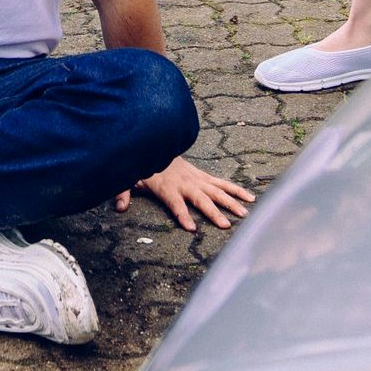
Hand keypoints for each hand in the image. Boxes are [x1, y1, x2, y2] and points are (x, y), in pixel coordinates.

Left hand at [115, 157, 255, 231]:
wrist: (157, 142)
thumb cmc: (144, 165)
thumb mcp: (130, 177)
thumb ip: (124, 192)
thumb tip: (119, 207)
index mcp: (168, 187)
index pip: (176, 204)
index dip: (183, 215)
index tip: (191, 228)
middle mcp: (185, 183)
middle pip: (202, 199)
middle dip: (213, 212)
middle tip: (225, 225)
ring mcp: (197, 179)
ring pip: (217, 191)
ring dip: (231, 203)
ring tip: (245, 215)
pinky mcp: (204, 176)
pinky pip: (223, 184)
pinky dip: (237, 189)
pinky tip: (251, 198)